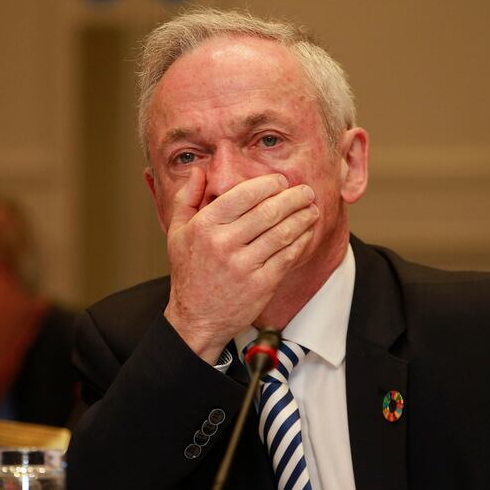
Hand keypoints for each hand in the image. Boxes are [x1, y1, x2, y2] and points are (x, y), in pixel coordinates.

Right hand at [163, 168, 318, 363]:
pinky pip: (287, 256)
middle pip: (268, 211)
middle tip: (306, 192)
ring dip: (302, 217)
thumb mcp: (177, 232)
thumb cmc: (189, 273)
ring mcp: (244, 265)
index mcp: (205, 226)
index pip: (244, 194)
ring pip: (282, 232)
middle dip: (293, 198)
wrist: (197, 318)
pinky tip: (306, 232)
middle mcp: (223, 244)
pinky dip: (301, 241)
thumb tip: (200, 170)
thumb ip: (186, 198)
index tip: (281, 181)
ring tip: (311, 209)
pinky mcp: (261, 284)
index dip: (268, 184)